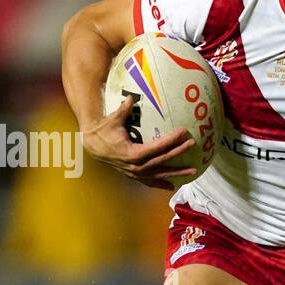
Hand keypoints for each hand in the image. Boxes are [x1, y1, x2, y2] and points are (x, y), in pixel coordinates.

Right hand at [82, 96, 197, 189]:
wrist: (92, 145)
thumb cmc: (104, 130)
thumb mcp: (113, 119)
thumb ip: (124, 109)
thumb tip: (132, 97)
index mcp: (133, 153)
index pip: (157, 147)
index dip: (171, 140)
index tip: (183, 132)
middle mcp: (136, 166)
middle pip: (162, 160)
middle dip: (179, 152)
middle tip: (192, 145)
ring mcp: (135, 173)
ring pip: (159, 174)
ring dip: (176, 173)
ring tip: (192, 171)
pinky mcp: (133, 175)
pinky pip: (149, 181)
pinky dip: (160, 184)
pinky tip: (172, 186)